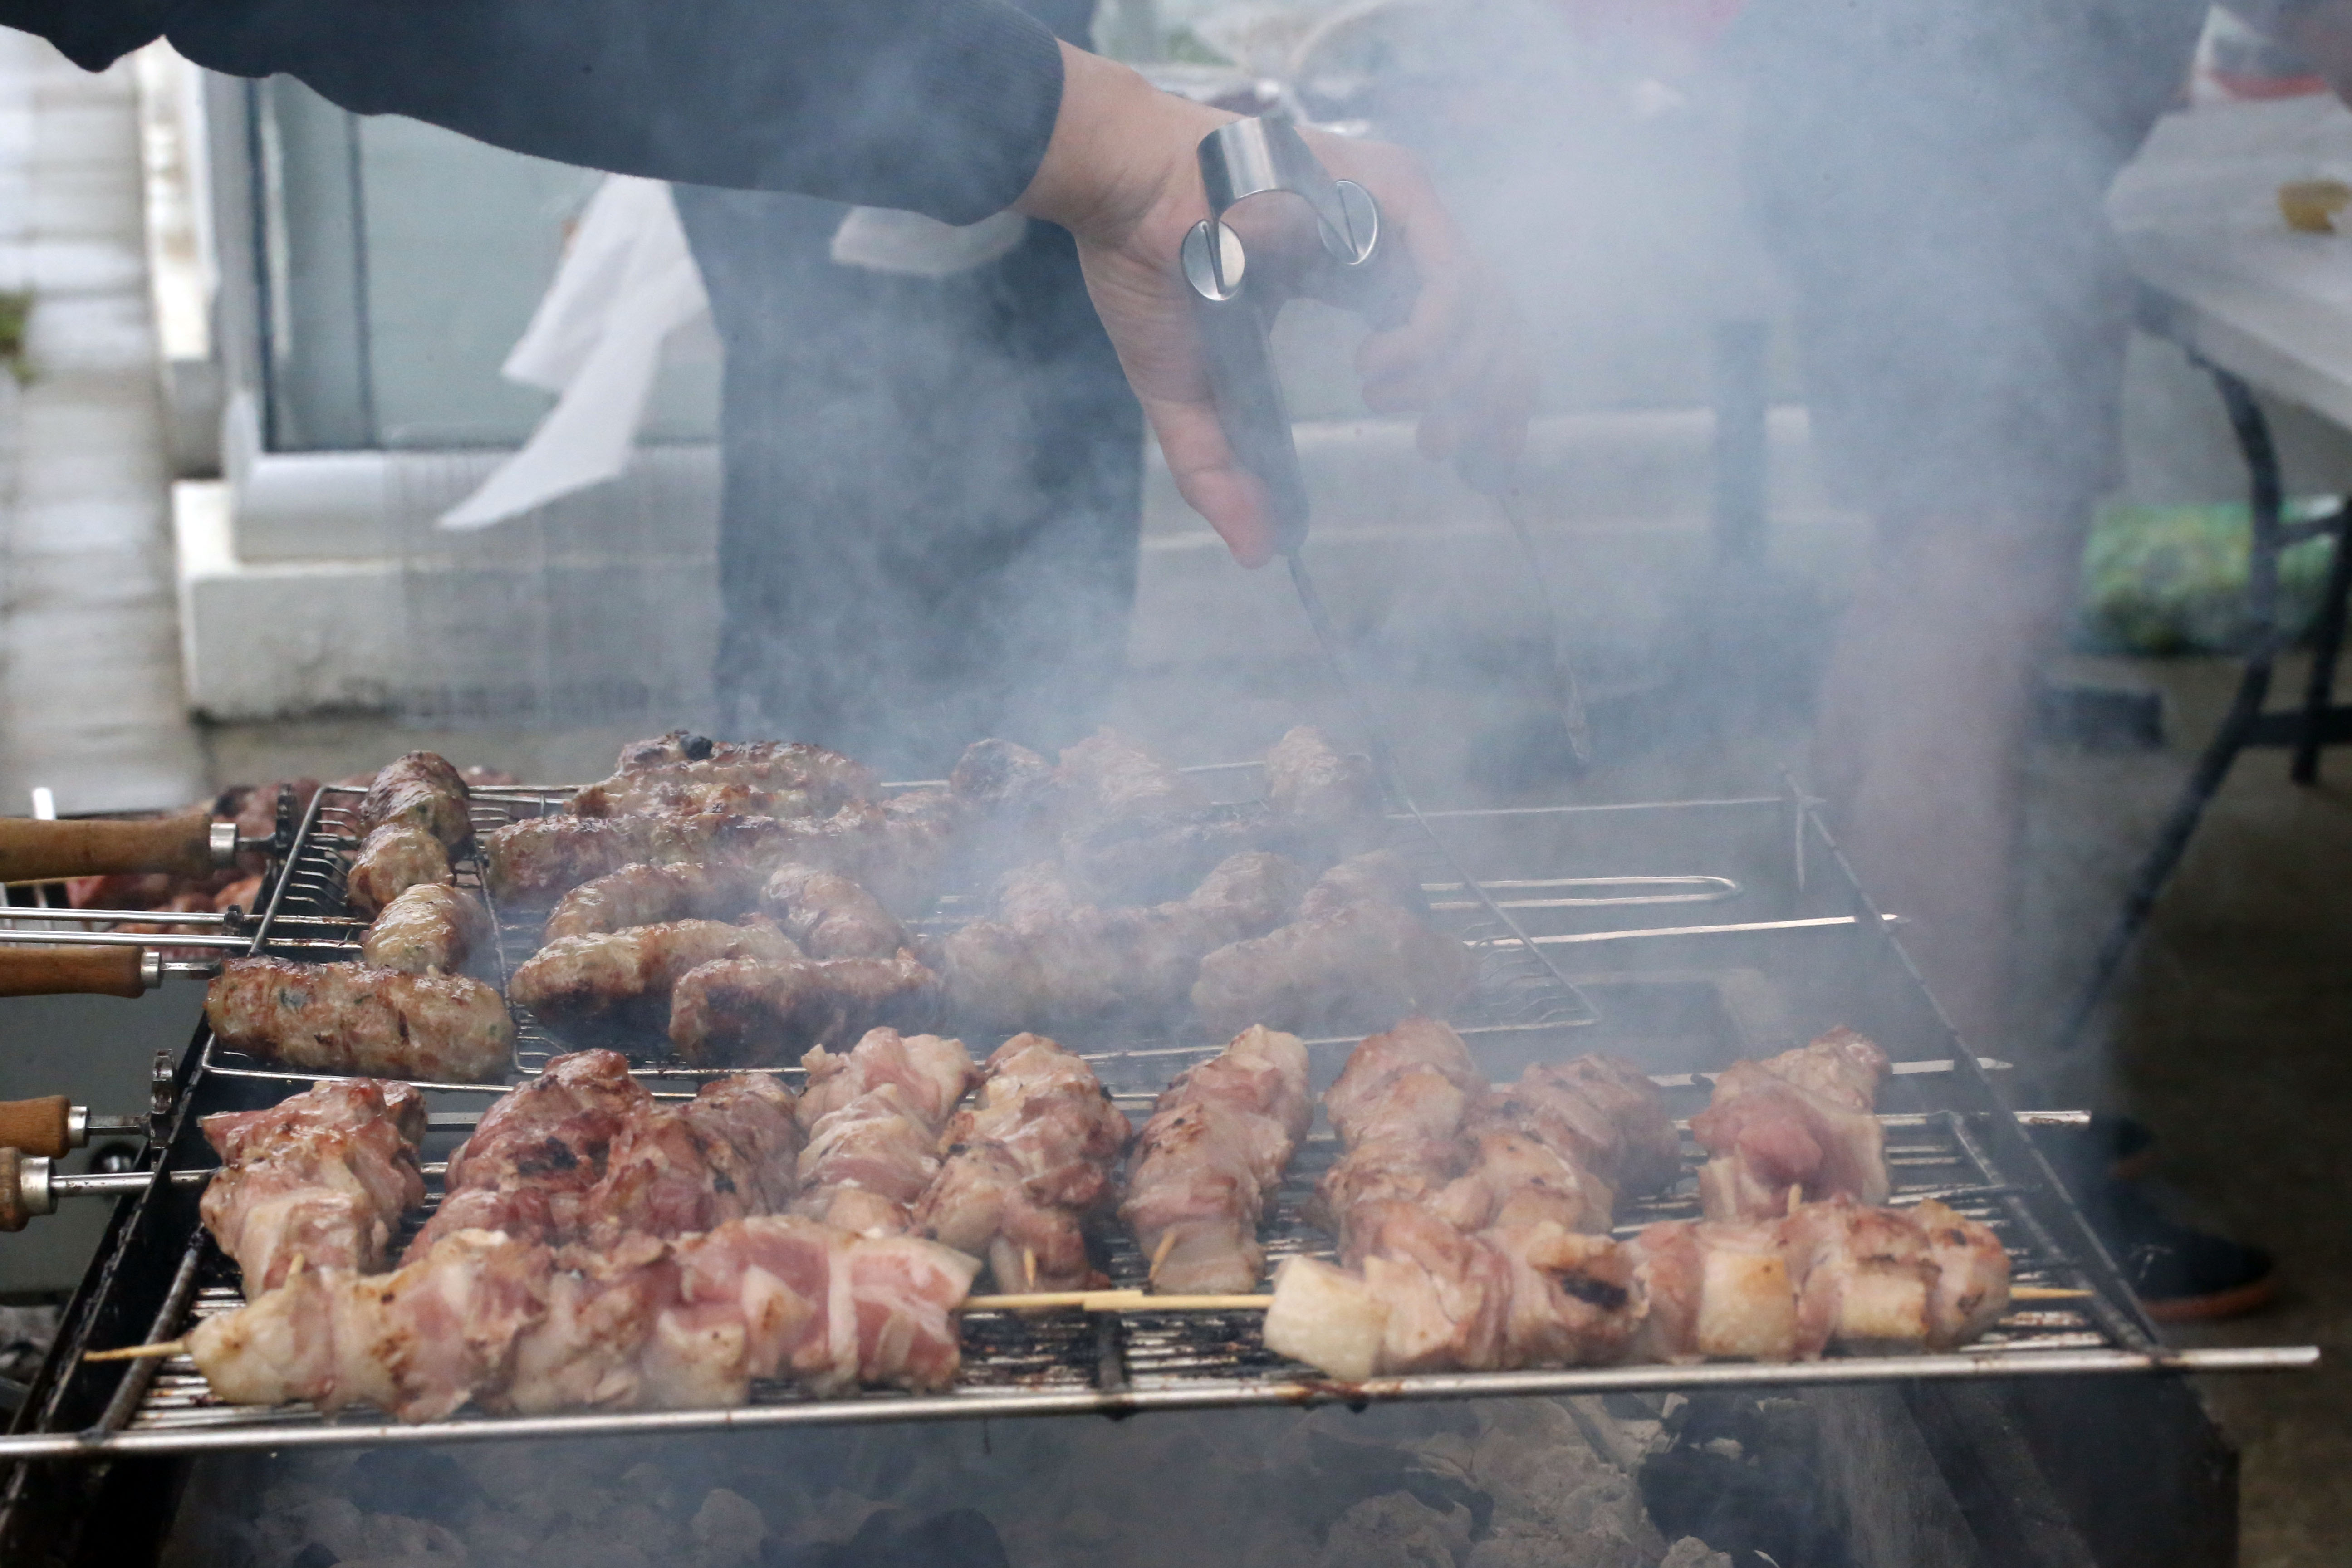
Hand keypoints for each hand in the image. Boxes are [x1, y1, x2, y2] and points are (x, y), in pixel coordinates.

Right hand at [1019, 45, 1535, 567]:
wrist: (1123, 199)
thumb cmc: (1148, 275)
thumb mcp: (1191, 400)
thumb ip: (1224, 475)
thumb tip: (1256, 552)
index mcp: (1354, 275)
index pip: (1458, 337)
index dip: (1484, 404)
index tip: (1478, 463)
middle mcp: (1386, 239)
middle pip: (1494, 325)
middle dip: (1489, 403)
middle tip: (1439, 448)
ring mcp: (1393, 212)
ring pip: (1487, 304)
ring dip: (1450, 376)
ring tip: (1381, 397)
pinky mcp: (1391, 190)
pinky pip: (1456, 277)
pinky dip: (1433, 338)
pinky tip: (1378, 363)